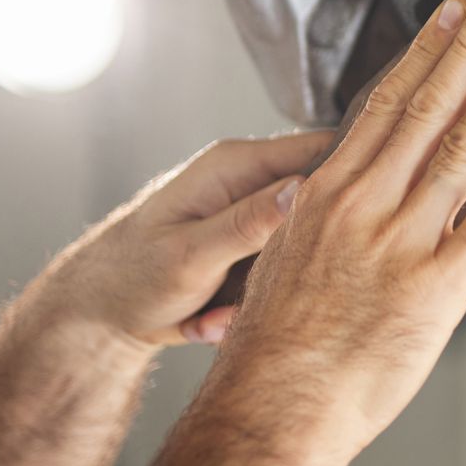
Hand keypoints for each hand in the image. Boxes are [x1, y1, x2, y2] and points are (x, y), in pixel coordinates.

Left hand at [38, 131, 334, 348]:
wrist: (94, 316)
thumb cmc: (129, 277)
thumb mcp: (191, 254)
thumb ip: (249, 222)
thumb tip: (303, 189)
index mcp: (236, 164)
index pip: (323, 147)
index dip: (356, 178)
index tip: (370, 220)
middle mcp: (249, 182)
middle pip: (321, 205)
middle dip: (305, 256)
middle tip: (265, 292)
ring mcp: (251, 217)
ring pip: (302, 249)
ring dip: (272, 288)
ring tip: (220, 312)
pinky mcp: (248, 250)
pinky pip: (277, 275)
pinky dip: (249, 304)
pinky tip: (211, 317)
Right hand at [220, 0, 465, 464]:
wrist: (276, 405)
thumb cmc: (276, 346)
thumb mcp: (282, 256)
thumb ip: (319, 214)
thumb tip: (332, 189)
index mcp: (326, 191)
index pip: (386, 102)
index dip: (427, 52)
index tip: (454, 12)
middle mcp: (366, 203)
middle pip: (429, 105)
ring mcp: (404, 240)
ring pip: (463, 144)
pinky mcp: (439, 284)